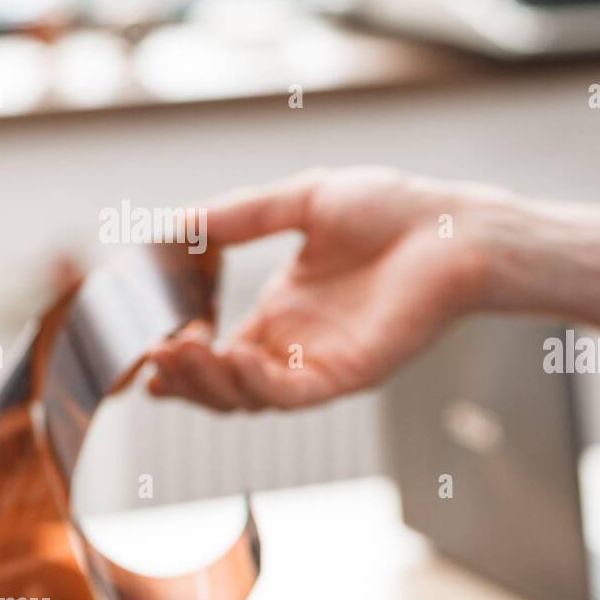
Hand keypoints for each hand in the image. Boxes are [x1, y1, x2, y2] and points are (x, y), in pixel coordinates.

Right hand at [148, 167, 500, 410]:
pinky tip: (229, 357)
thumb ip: (239, 216)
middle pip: (225, 386)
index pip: (219, 352)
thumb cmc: (395, 212)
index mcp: (285, 311)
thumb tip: (171, 222)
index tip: (145, 345)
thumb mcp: (302, 201)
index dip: (180, 357)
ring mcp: (323, 362)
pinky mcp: (351, 372)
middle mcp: (299, 344)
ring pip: (250, 398)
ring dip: (207, 383)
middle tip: (153, 356)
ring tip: (175, 351)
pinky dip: (255, 384)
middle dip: (183, 378)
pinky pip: (293, 394)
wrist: (454, 227)